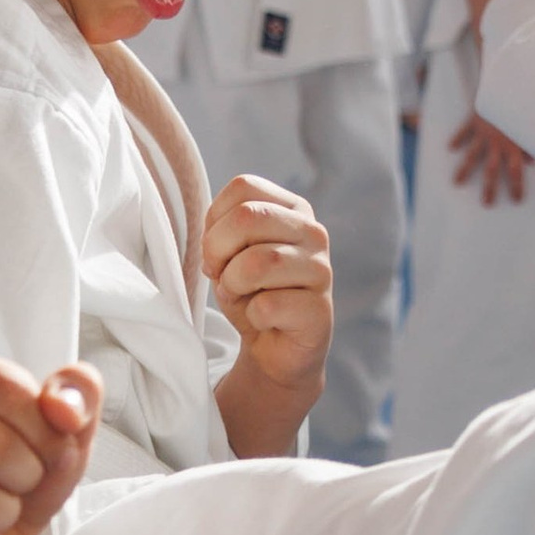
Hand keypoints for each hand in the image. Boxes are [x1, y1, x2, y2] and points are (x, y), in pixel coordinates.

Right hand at [0, 357, 100, 534]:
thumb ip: (79, 391)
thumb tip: (64, 410)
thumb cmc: (23, 457)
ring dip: (9, 514)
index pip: (6, 389)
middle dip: (30, 473)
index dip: (44, 427)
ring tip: (1, 507)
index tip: (49, 444)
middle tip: (24, 480)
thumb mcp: (65, 419)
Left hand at [204, 173, 332, 406]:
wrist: (273, 347)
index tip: (219, 251)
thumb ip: (222, 228)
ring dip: (233, 285)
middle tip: (221, 276)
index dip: (216, 220)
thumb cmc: (250, 292)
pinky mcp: (320, 310)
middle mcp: (313, 232)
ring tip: (241, 296)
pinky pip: (267, 306)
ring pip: (257, 262)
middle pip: (247, 216)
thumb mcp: (229, 252)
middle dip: (218, 250)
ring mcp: (321, 270)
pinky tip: (264, 319)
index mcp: (293, 208)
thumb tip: (213, 235)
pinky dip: (252, 316)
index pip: (243, 187)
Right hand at [449, 112, 530, 206]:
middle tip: (487, 204)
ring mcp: (484, 133)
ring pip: (472, 155)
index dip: (517, 187)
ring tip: (456, 183)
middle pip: (492, 170)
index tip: (516, 201)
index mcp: (513, 146)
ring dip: (465, 170)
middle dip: (489, 188)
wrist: (509, 85)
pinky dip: (457, 139)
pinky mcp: (474, 121)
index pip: (515, 172)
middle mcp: (498, 143)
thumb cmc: (524, 107)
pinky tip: (450, 148)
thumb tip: (532, 163)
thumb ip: (530, 146)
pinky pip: (464, 132)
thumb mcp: (530, 127)